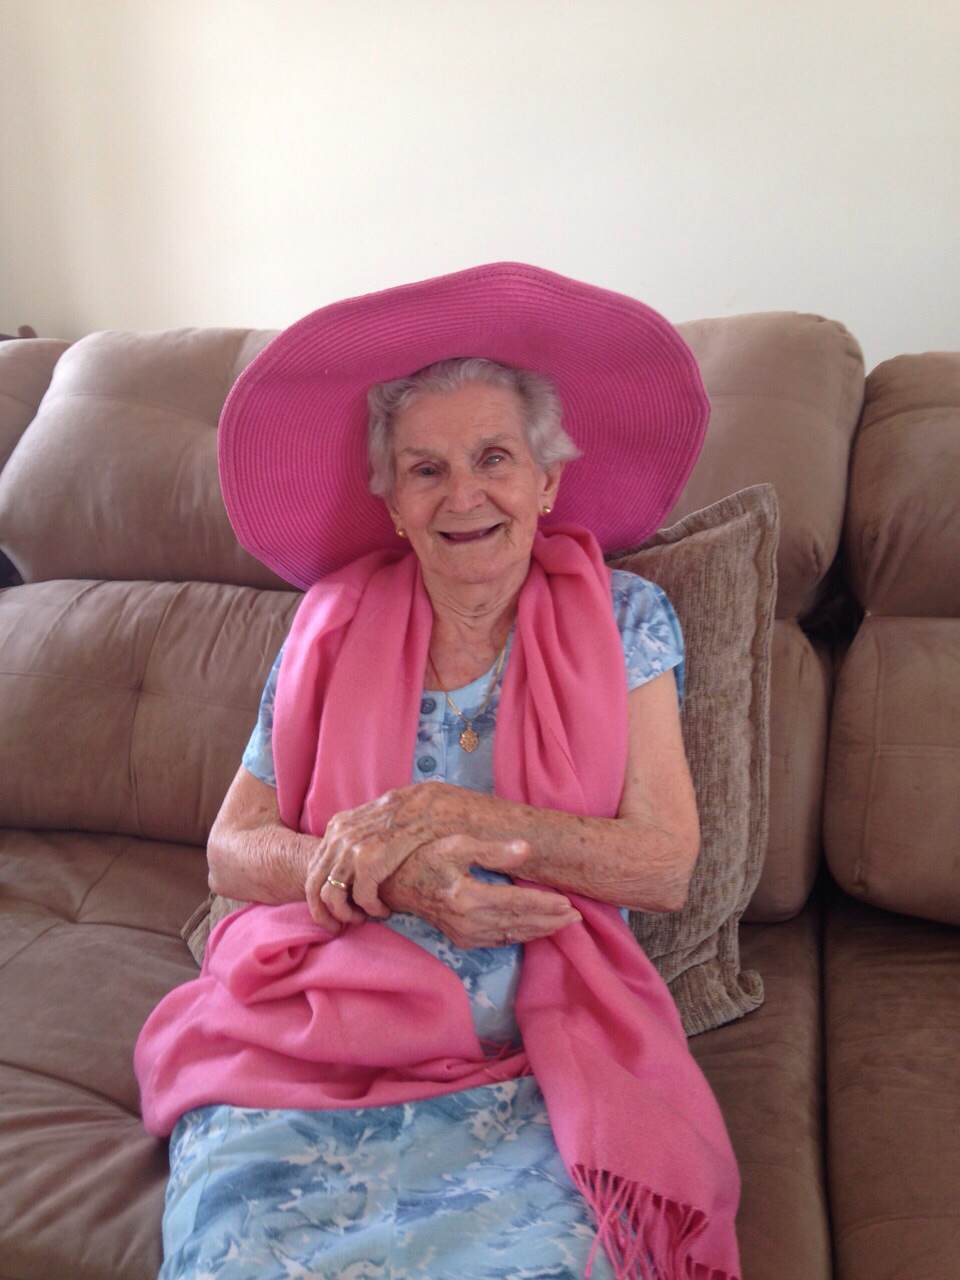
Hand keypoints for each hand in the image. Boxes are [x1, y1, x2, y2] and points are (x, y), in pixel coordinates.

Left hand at [302, 783, 476, 931]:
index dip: (318, 897)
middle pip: (313, 886)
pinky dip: (372, 909)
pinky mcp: (369, 862)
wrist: (430, 806)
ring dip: (346, 915)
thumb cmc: (409, 814)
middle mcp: (338, 838)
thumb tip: (348, 860)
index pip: (313, 869)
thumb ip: (356, 837)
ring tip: (362, 919)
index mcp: (336, 828)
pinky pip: (361, 898)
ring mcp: (351, 850)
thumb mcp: (372, 820)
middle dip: (323, 913)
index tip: (332, 912)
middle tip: (339, 927)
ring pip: (331, 897)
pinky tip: (385, 910)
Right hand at [378, 834, 581, 947]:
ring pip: (512, 936)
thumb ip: (493, 849)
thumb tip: (527, 849)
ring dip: (540, 930)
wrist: (397, 886)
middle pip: (519, 924)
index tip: (568, 900)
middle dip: (550, 921)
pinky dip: (522, 935)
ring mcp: (464, 935)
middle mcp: (467, 922)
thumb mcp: (456, 845)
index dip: (544, 904)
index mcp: (466, 897)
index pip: (516, 904)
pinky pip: (500, 941)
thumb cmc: (427, 858)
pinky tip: (537, 929)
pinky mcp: (463, 940)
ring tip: (565, 923)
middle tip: (577, 915)